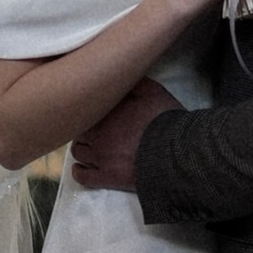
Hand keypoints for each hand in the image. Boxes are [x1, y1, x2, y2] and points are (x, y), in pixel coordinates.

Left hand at [69, 73, 176, 191]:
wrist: (175, 152)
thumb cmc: (165, 121)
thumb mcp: (153, 92)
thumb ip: (135, 83)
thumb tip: (123, 75)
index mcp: (107, 114)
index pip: (84, 111)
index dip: (87, 112)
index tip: (92, 113)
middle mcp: (99, 135)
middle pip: (79, 132)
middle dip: (83, 130)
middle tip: (90, 131)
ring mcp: (101, 158)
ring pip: (78, 153)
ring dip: (80, 149)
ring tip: (87, 148)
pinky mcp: (108, 177)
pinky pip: (84, 177)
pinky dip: (79, 173)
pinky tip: (80, 169)